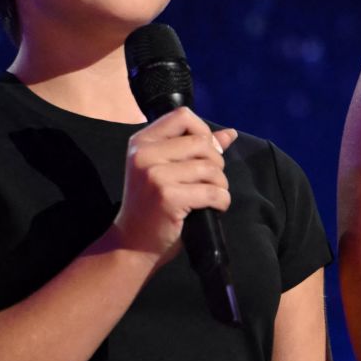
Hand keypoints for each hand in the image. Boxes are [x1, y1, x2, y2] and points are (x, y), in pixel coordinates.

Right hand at [111, 107, 236, 267]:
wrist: (131, 244)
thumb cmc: (151, 206)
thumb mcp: (166, 171)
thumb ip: (195, 149)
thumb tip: (229, 133)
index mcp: (142, 141)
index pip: (182, 116)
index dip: (203, 131)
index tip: (206, 154)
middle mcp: (144, 154)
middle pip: (201, 142)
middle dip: (216, 162)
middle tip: (210, 181)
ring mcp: (154, 175)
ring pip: (210, 167)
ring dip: (220, 184)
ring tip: (212, 196)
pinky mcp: (167, 196)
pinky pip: (212, 191)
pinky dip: (222, 200)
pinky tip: (215, 207)